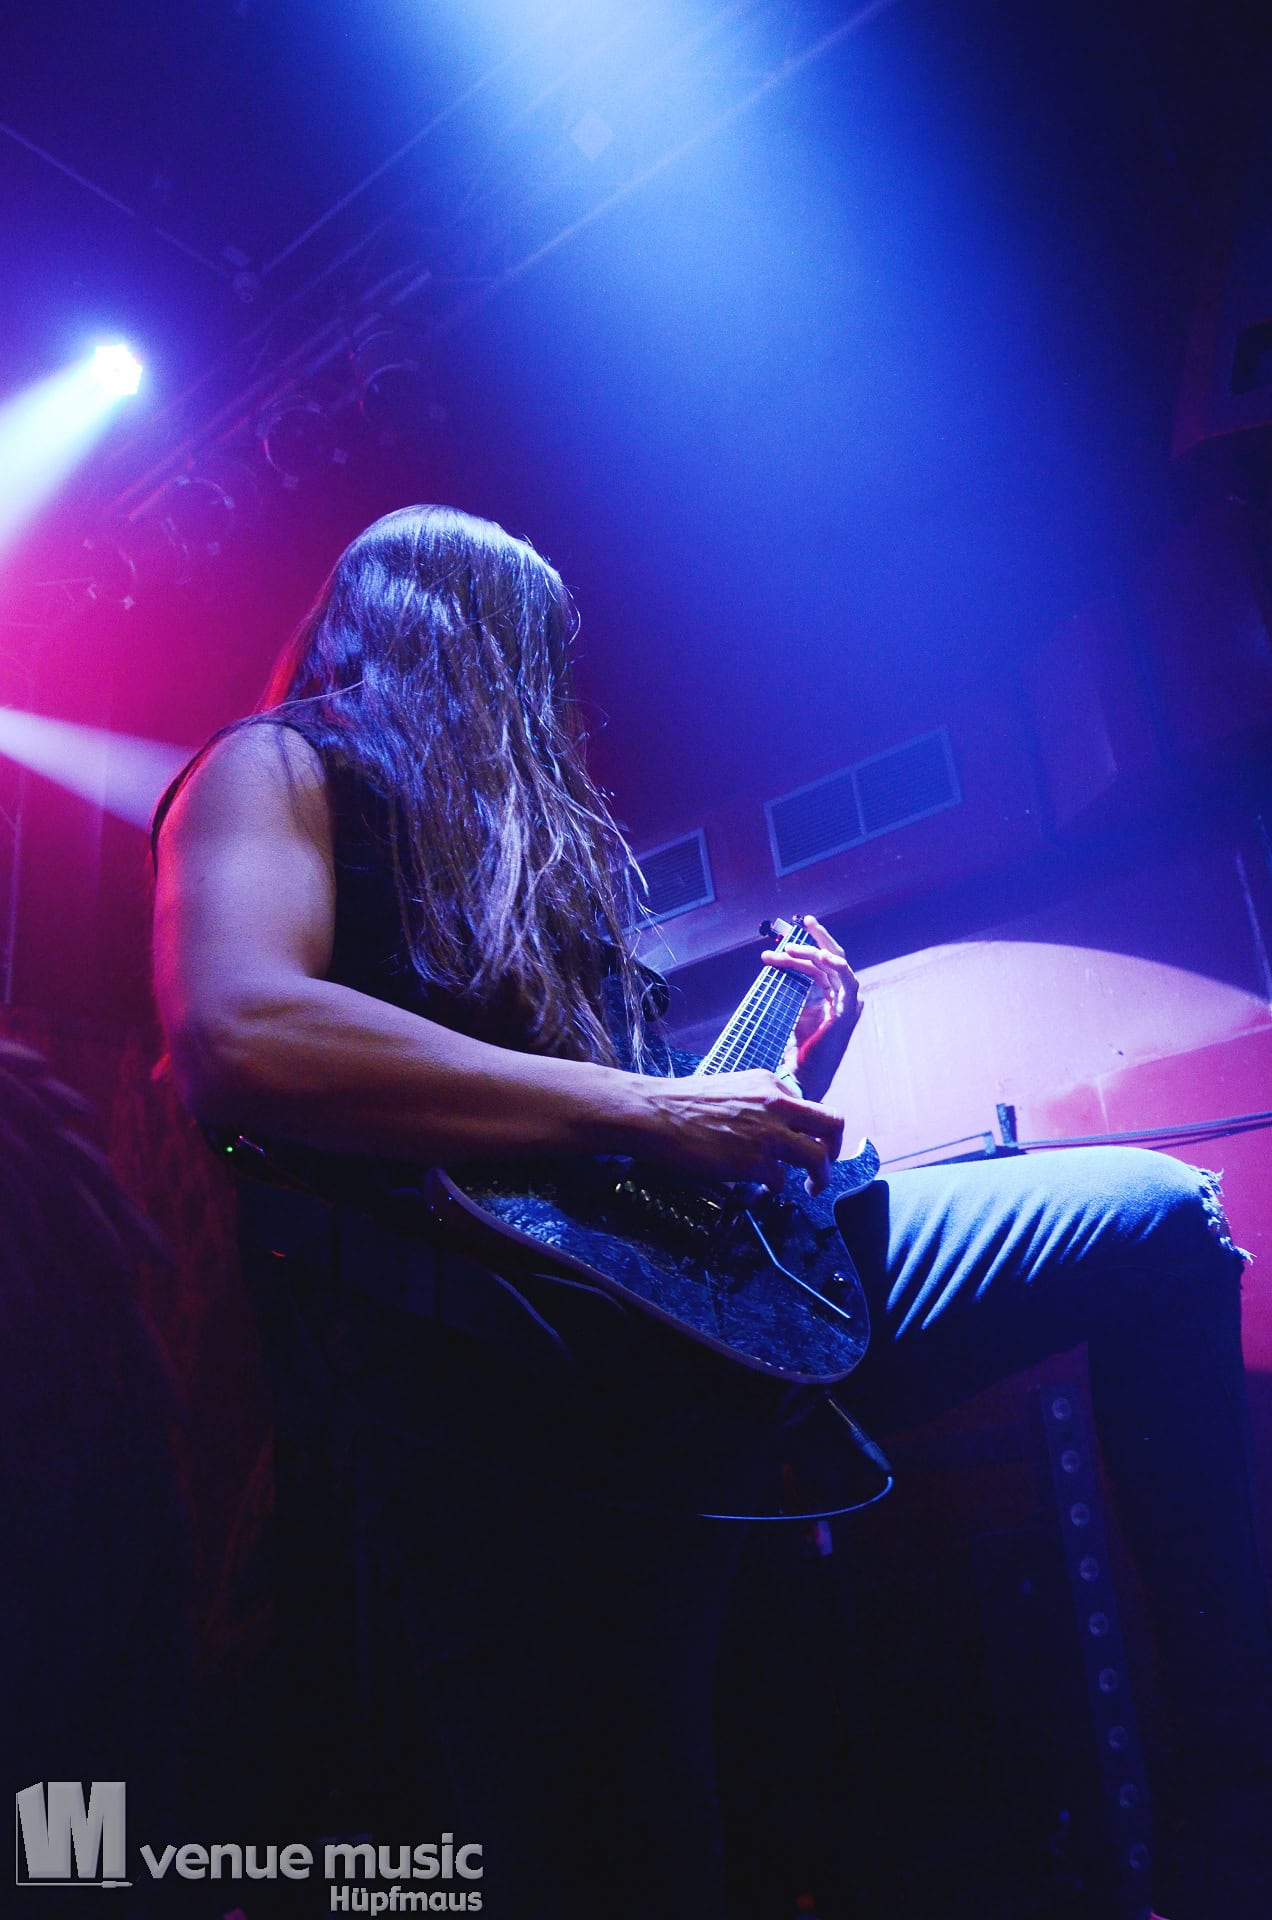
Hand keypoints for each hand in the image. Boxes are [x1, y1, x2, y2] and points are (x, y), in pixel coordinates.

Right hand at [633, 1068, 844, 1193]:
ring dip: (820, 1177)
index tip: (808, 1142)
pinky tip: (761, 1184)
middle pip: (832, 1125)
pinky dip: (775, 1185)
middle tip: (828, 1164)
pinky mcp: (754, 1161)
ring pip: (818, 1157)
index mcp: (770, 1085)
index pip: (812, 1107)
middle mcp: (776, 1105)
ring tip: (812, 1188)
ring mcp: (768, 1134)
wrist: (655, 1113)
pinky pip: (781, 1180)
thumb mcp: (732, 1087)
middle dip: (836, 1148)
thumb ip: (759, 1102)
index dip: (814, 1129)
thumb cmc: (682, 1102)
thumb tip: (775, 1125)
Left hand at [761, 914, 861, 1103]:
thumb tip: (779, 971)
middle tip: (802, 920)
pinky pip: (848, 982)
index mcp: (831, 998)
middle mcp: (841, 998)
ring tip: (790, 947)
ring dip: (815, 951)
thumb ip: (793, 992)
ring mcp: (847, 1005)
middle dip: (816, 938)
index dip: (796, 956)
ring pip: (836, 965)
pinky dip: (838, 966)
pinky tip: (822, 956)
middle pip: (831, 959)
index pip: (817, 967)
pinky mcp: (848, 1013)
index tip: (770, 953)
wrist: (800, 1077)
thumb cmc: (796, 1051)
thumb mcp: (792, 1014)